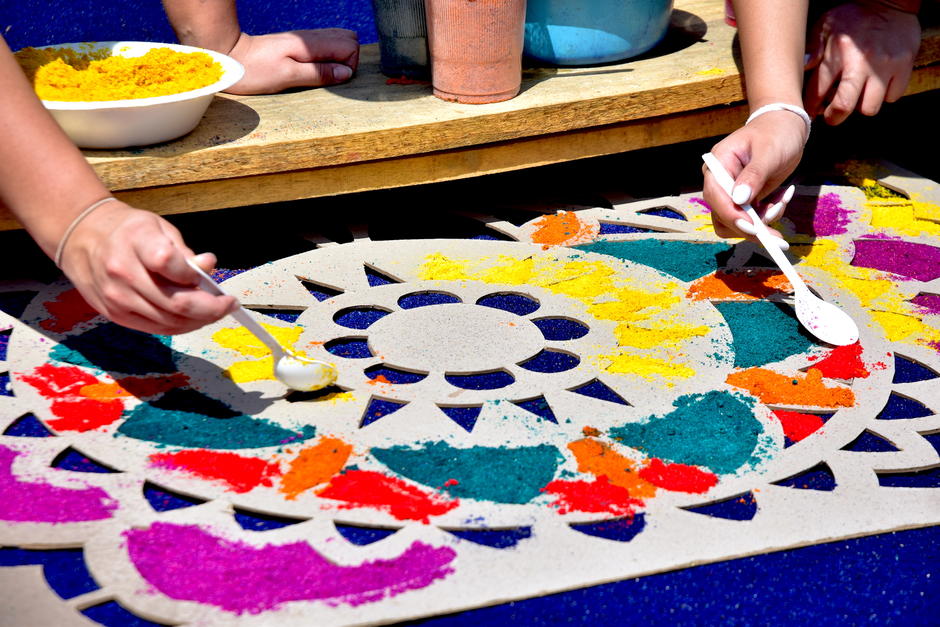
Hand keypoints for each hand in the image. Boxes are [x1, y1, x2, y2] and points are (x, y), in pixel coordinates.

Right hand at [58, 201, 235, 334]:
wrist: (82, 238)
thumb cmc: (128, 231)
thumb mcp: (160, 228)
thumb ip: (185, 252)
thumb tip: (209, 266)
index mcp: (136, 240)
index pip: (170, 264)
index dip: (198, 277)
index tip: (217, 284)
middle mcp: (123, 271)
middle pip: (175, 303)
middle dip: (210, 309)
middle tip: (228, 305)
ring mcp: (117, 297)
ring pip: (169, 322)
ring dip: (198, 321)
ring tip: (213, 311)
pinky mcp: (115, 314)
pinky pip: (155, 328)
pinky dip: (180, 326)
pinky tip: (193, 318)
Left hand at [225, 29, 358, 94]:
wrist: (229, 57)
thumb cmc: (254, 70)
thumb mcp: (288, 77)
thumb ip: (319, 73)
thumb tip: (346, 73)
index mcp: (310, 44)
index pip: (350, 46)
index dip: (349, 66)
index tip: (331, 79)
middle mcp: (310, 38)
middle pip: (349, 40)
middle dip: (348, 61)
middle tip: (329, 77)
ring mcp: (305, 40)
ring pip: (338, 41)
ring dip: (338, 60)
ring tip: (322, 75)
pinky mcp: (298, 45)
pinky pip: (324, 47)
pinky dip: (328, 58)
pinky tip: (313, 70)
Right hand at [703, 111, 804, 244]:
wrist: (784, 127)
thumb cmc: (776, 133)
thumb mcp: (768, 152)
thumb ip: (754, 175)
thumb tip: (739, 200)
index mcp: (718, 165)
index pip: (715, 196)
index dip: (731, 215)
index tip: (753, 228)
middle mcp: (719, 181)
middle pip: (722, 216)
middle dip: (749, 227)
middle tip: (775, 236)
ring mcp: (731, 192)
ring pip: (736, 223)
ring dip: (761, 223)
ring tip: (781, 204)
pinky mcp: (744, 199)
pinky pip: (751, 219)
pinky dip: (768, 216)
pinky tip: (782, 198)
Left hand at [804, 2, 920, 124]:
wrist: (889, 2)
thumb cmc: (852, 17)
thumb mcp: (824, 27)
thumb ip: (812, 50)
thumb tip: (803, 69)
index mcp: (837, 54)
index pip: (817, 93)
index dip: (812, 108)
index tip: (812, 111)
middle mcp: (861, 63)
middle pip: (844, 107)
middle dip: (834, 117)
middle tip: (832, 114)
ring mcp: (885, 66)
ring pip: (870, 107)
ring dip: (861, 106)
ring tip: (856, 95)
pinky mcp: (904, 66)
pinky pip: (892, 97)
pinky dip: (884, 95)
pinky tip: (876, 84)